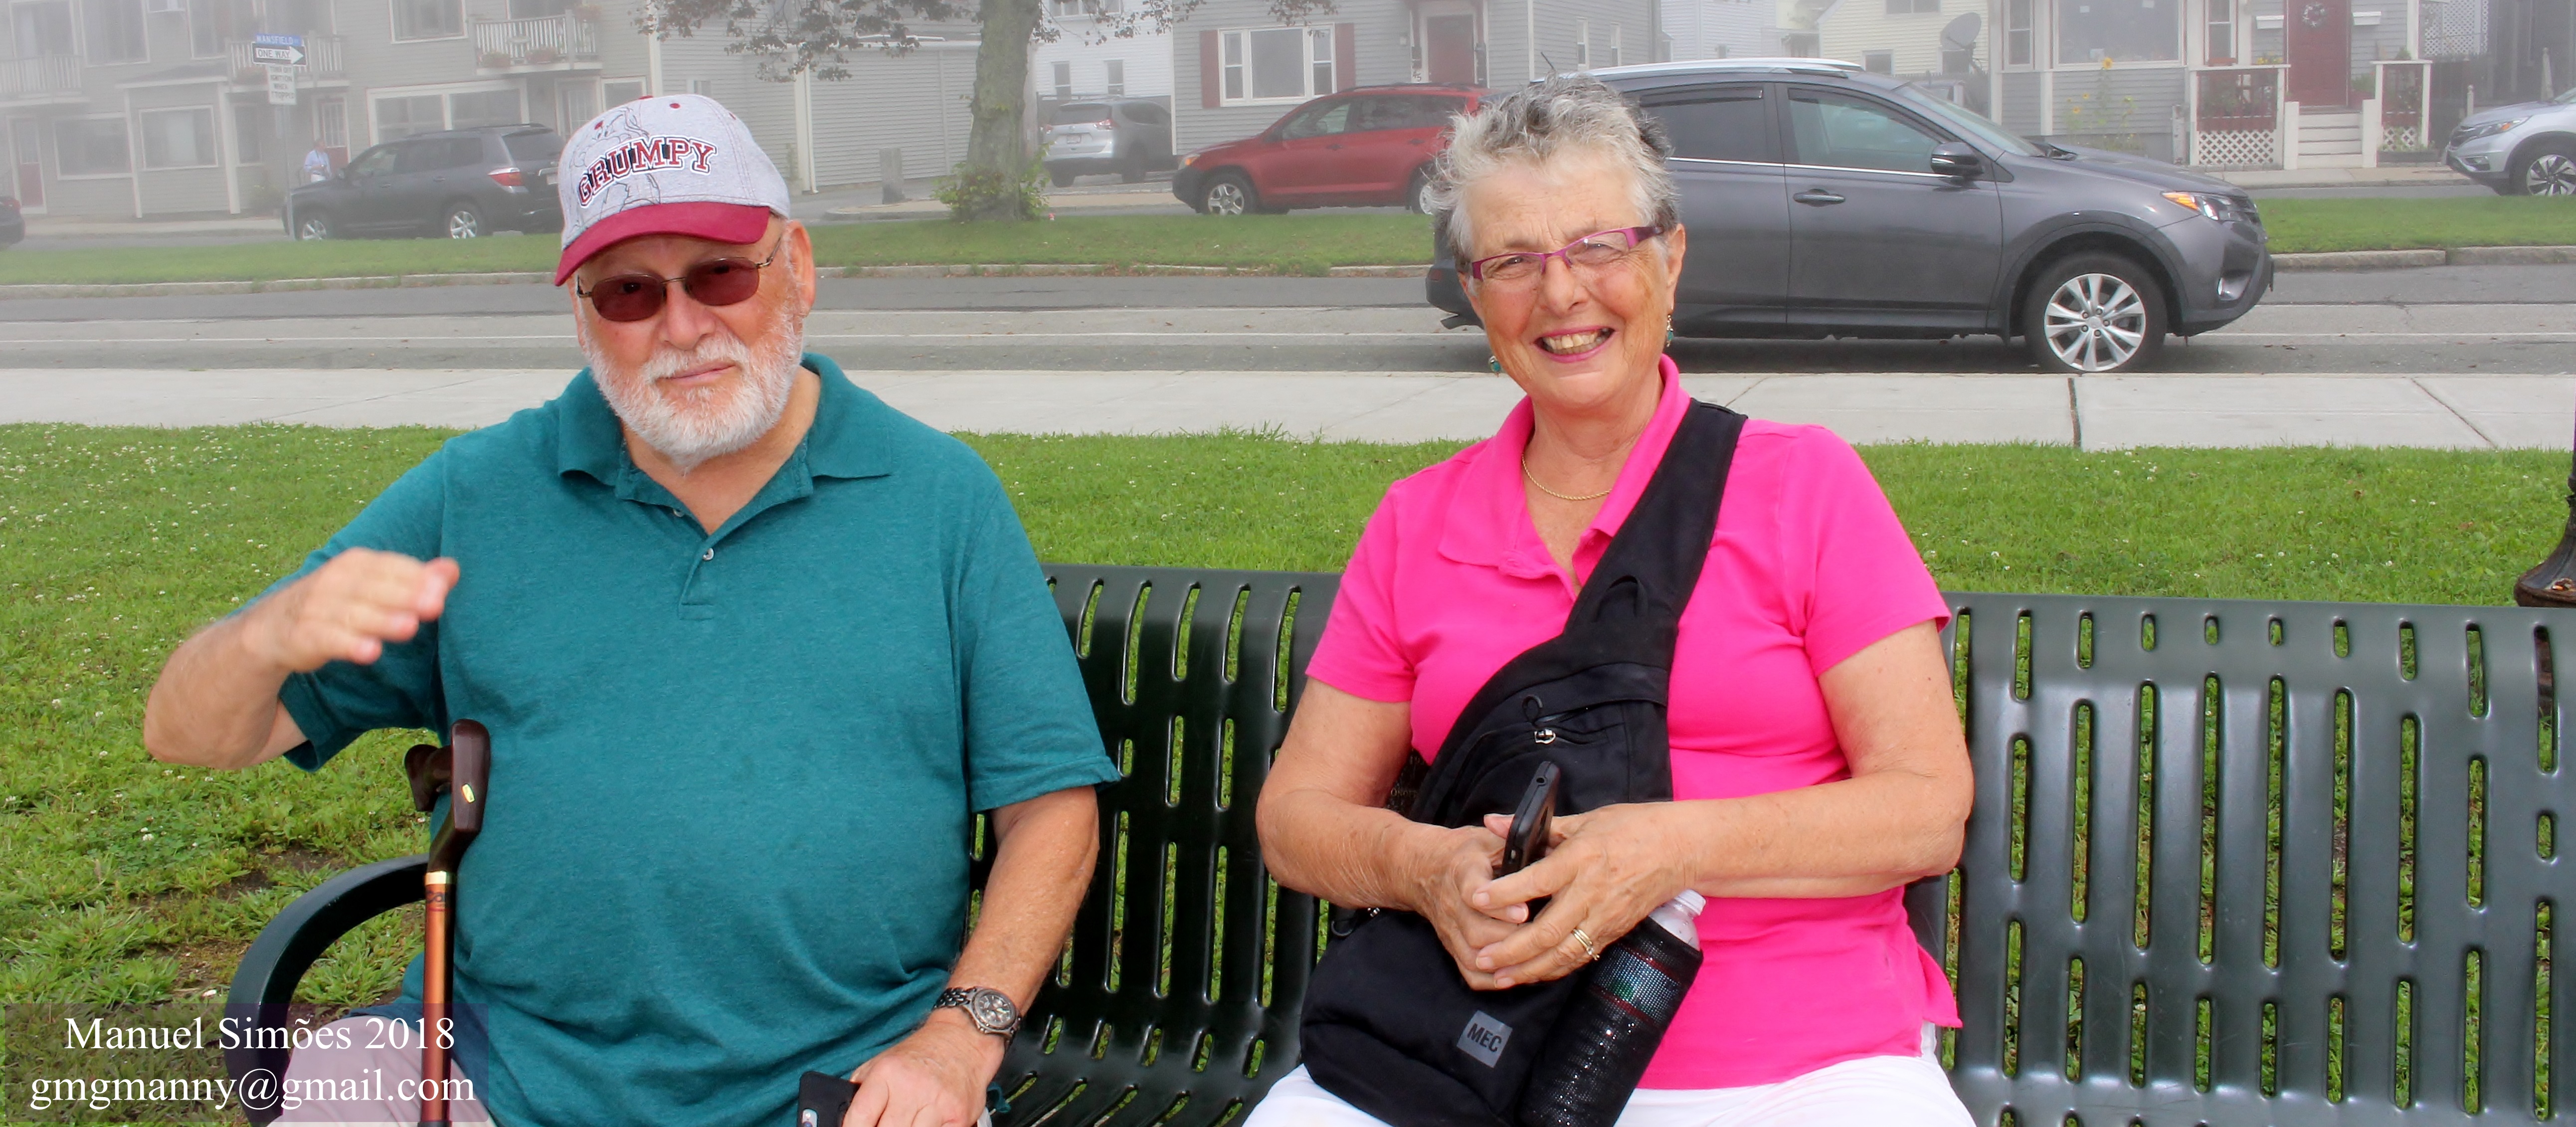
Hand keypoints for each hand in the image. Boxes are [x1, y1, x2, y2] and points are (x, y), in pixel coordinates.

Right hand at [247, 549, 457, 671]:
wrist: (274, 627)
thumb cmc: (338, 603)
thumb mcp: (374, 587)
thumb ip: (413, 579)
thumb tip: (452, 569)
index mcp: (356, 564)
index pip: (390, 566)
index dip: (416, 576)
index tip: (443, 587)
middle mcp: (335, 581)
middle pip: (374, 588)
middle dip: (405, 596)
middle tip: (435, 605)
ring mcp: (315, 608)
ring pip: (352, 613)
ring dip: (381, 620)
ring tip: (409, 628)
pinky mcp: (301, 636)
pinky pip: (326, 639)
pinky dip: (347, 644)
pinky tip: (370, 652)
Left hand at [842, 1011, 1003, 1126]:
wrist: (962, 1039)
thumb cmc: (917, 1056)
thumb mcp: (880, 1064)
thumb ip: (861, 1092)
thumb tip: (842, 1121)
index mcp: (886, 1073)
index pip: (859, 1118)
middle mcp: (912, 1087)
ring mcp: (938, 1103)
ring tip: (904, 1124)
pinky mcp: (959, 1116)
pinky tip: (925, 1125)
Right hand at [1404, 823, 1527, 990]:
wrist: (1423, 869)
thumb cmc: (1466, 853)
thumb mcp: (1487, 838)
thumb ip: (1514, 841)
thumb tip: (1549, 847)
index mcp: (1462, 871)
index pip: (1473, 891)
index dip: (1499, 905)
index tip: (1524, 911)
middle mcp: (1452, 904)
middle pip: (1475, 931)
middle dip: (1510, 938)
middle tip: (1540, 938)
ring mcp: (1450, 929)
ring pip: (1473, 955)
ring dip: (1504, 962)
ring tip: (1534, 959)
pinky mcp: (1451, 945)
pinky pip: (1469, 972)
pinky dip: (1492, 980)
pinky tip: (1515, 975)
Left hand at [1468, 804, 1697, 987]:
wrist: (1681, 849)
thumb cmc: (1632, 828)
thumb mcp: (1583, 820)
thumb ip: (1534, 827)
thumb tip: (1492, 822)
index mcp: (1581, 858)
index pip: (1536, 881)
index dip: (1503, 894)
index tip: (1475, 899)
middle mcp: (1592, 892)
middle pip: (1547, 930)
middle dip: (1511, 949)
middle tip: (1481, 957)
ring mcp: (1605, 916)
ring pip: (1563, 953)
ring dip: (1529, 968)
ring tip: (1500, 976)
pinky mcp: (1614, 931)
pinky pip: (1580, 957)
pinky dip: (1554, 969)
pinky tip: (1532, 973)